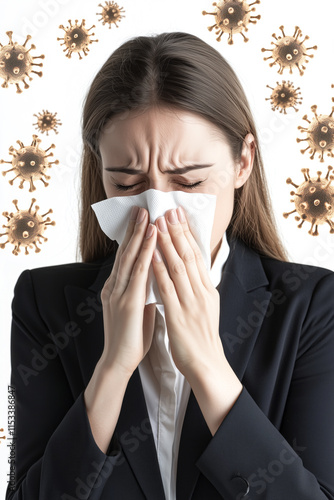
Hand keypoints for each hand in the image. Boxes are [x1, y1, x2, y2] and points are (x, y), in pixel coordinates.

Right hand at [99, 206, 156, 376]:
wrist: (120, 361)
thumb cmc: (131, 336)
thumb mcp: (137, 307)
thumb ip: (143, 290)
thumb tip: (156, 276)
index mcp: (118, 287)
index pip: (127, 257)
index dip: (134, 237)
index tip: (143, 220)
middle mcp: (115, 285)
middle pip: (126, 252)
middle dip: (134, 229)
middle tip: (142, 207)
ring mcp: (119, 292)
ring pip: (130, 257)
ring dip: (139, 234)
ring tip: (146, 214)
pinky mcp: (127, 302)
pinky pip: (138, 272)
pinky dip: (145, 252)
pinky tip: (151, 238)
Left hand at [151, 206, 225, 378]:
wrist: (207, 364)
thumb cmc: (202, 337)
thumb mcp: (206, 307)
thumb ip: (197, 287)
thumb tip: (191, 270)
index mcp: (207, 290)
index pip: (197, 256)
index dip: (187, 234)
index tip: (179, 216)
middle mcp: (201, 292)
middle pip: (189, 255)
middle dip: (178, 231)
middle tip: (169, 210)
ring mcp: (191, 302)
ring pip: (178, 266)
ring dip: (168, 243)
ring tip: (159, 223)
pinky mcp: (178, 314)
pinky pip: (167, 287)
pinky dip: (159, 268)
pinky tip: (152, 254)